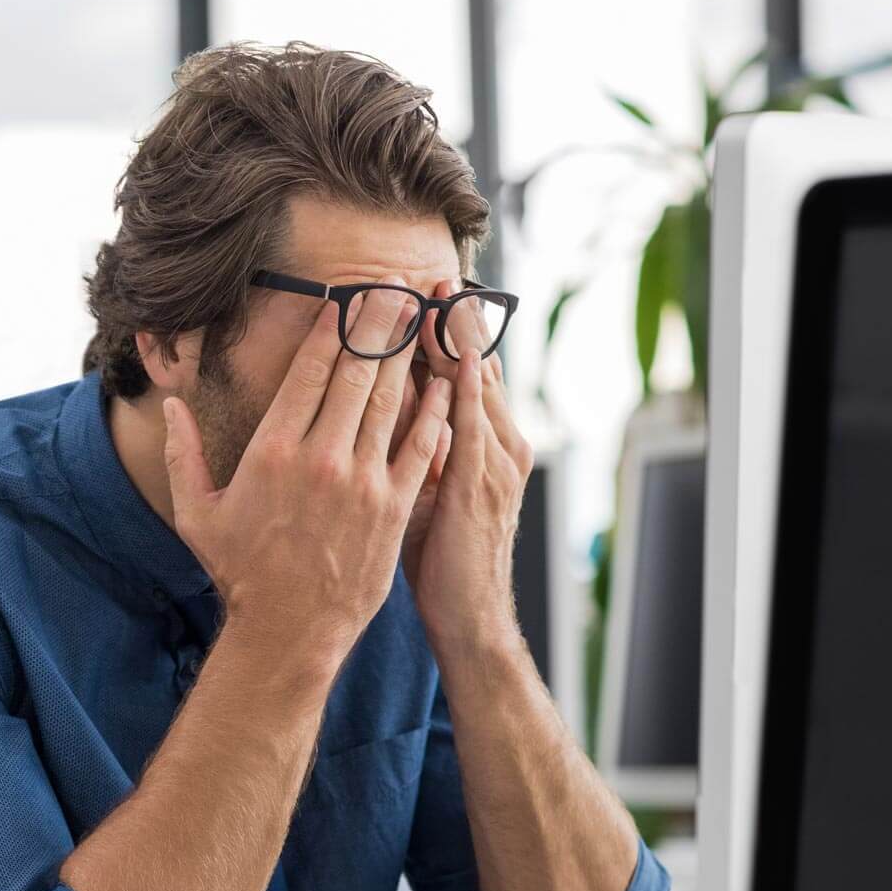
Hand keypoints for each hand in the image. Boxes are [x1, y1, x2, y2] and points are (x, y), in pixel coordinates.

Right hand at [163, 289, 452, 672]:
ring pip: (391, 400)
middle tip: (394, 285)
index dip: (332, 327)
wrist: (289, 630)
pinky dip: (434, 410)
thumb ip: (181, 453)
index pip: (309, 370)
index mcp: (272, 450)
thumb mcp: (197, 513)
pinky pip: (420, 445)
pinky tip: (445, 382)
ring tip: (421, 315)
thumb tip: (171, 404)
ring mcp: (362, 481)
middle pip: (357, 372)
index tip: (346, 296)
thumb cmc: (240, 572)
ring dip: (408, 352)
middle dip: (378, 322)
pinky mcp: (393, 507)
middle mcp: (321, 457)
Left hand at [404, 279, 534, 660]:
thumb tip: (392, 414)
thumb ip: (421, 450)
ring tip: (440, 293)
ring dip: (457, 339)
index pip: (464, 373)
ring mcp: (494, 463)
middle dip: (455, 319)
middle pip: (474, 366)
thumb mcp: (432, 494)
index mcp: (487, 445)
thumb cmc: (444, 561)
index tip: (425, 291)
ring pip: (475, 386)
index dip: (446, 331)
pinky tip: (450, 358)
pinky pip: (470, 427)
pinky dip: (461, 390)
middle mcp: (498, 445)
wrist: (470, 619)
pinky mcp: (479, 487)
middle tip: (433, 271)